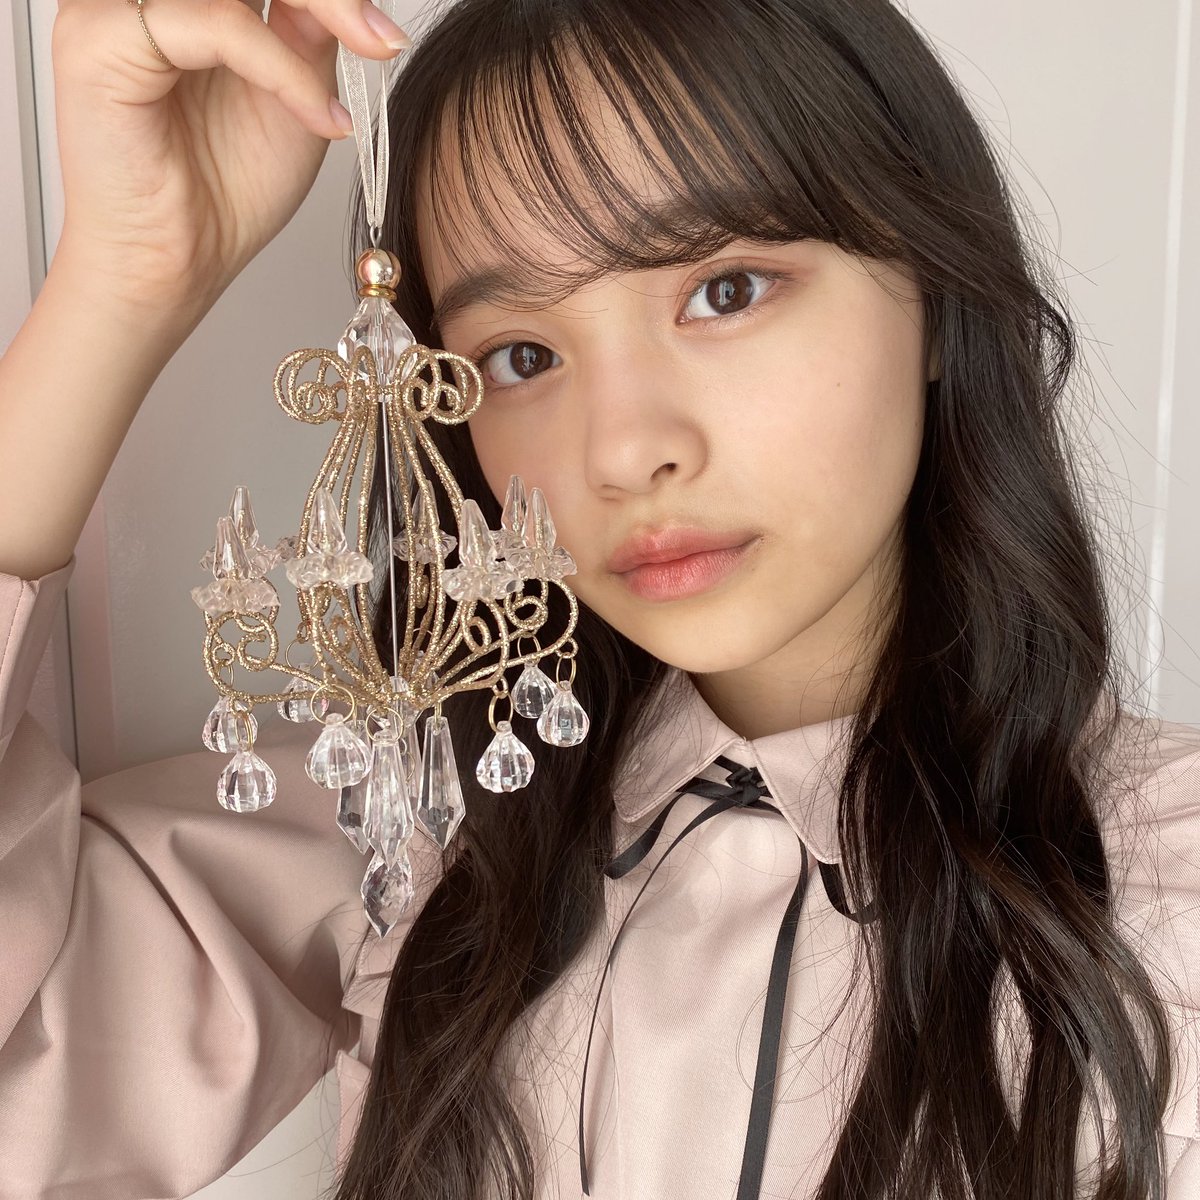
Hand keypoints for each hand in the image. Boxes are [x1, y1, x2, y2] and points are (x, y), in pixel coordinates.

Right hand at [49, 0, 410, 323]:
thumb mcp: (295, 96)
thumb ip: (311, 32)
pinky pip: (213, 23)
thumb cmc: (225, 192)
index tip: (388, 37)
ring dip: (316, 13)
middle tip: (381, 41)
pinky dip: (281, 70)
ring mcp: (114, 7)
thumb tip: (356, 1)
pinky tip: (321, 121)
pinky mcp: (100, 38)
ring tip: (351, 86)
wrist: (178, 263)